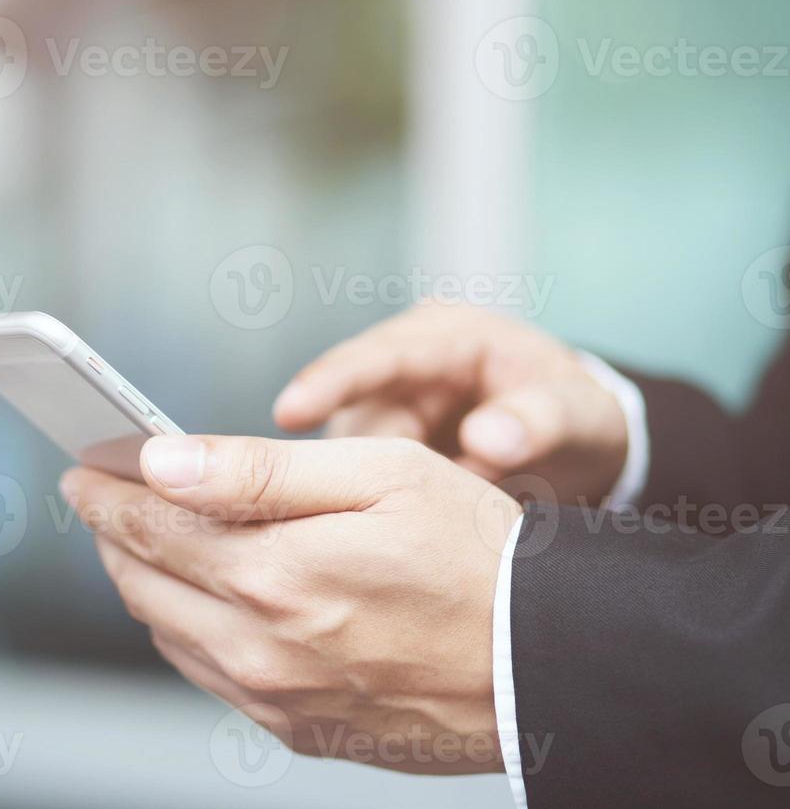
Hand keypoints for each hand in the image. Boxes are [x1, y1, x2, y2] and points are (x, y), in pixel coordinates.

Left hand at [60, 433, 521, 775]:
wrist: (548, 664)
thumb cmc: (478, 555)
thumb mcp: (379, 475)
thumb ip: (256, 470)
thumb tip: (162, 461)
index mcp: (274, 574)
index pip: (147, 525)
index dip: (104, 489)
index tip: (82, 466)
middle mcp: (260, 646)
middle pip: (140, 580)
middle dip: (113, 530)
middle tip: (105, 495)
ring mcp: (274, 697)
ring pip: (166, 630)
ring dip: (145, 579)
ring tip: (153, 535)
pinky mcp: (296, 728)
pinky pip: (207, 673)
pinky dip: (187, 627)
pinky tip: (207, 595)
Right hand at [273, 301, 628, 504]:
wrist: (580, 446)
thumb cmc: (579, 419)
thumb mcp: (581, 416)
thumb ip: (540, 421)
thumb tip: (485, 439)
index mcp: (449, 337)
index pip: (376, 356)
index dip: (329, 382)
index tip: (289, 411)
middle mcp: (405, 364)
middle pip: (353, 416)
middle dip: (368, 472)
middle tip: (407, 518)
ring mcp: (389, 407)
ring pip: (346, 456)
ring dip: (376, 496)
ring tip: (428, 524)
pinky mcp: (381, 447)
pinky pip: (357, 480)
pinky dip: (376, 508)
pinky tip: (400, 532)